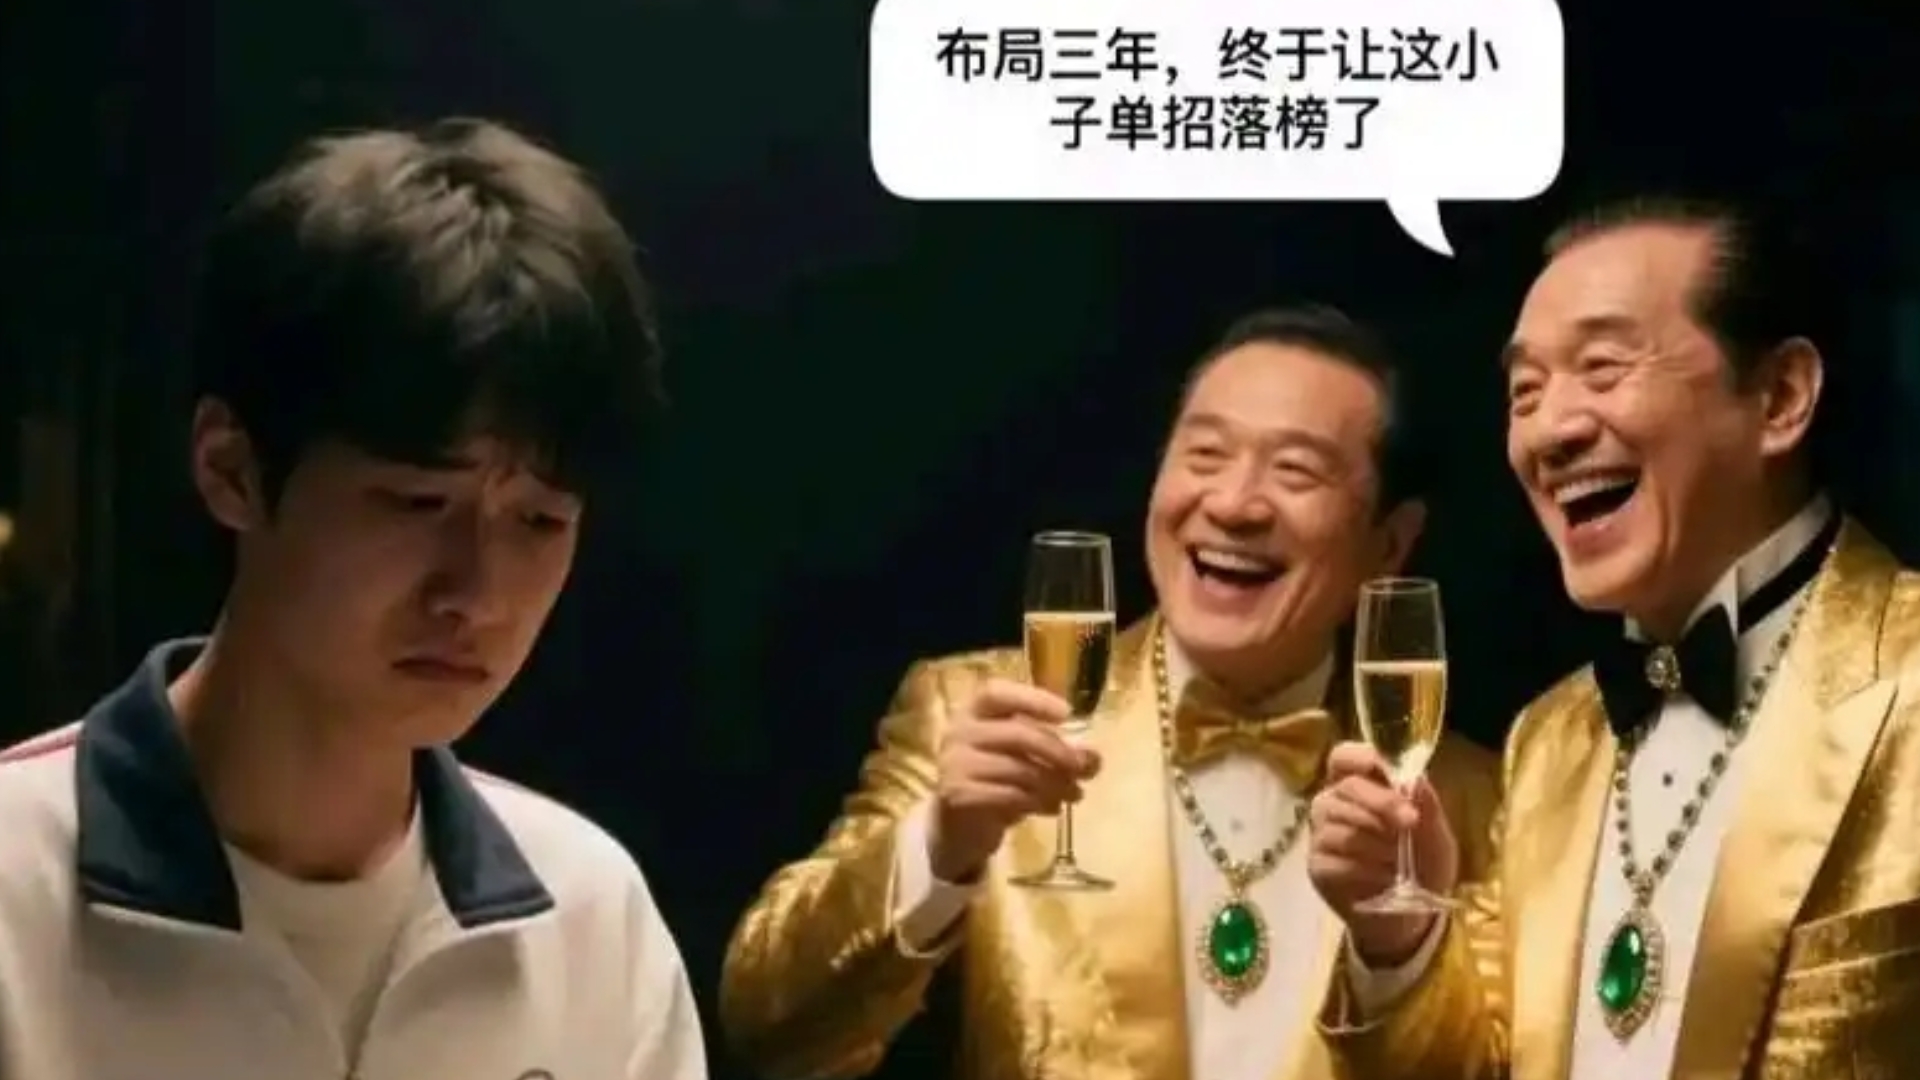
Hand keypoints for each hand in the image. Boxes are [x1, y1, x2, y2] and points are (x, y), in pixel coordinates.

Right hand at [927, 677, 1101, 881]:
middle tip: (1084, 768)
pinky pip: (1009, 795)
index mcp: (973, 711)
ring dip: (1055, 784)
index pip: (997, 693)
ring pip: (1017, 769)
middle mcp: (958, 731)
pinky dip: (1038, 803)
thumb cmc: (996, 779)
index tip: (1067, 713)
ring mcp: (954, 763)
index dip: (1032, 699)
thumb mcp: (1025, 758)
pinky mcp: (958, 795)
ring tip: (1075, 794)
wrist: (959, 824)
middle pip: (1016, 733)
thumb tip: (1093, 758)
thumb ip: (1055, 750)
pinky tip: (1053, 809)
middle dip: (1057, 751)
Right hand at [1307, 741, 1458, 964]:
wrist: (1412, 918)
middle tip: (1409, 821)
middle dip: (1381, 802)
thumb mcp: (1437, 838)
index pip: (1343, 757)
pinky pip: (1336, 859)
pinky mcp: (1317, 867)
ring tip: (1400, 862)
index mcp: (1361, 787)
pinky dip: (1366, 868)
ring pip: (1340, 825)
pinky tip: (1384, 879)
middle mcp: (1333, 804)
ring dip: (1377, 843)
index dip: (1357, 757)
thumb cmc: (1423, 867)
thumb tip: (1417, 777)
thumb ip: (1428, 807)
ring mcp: (1321, 836)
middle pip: (1345, 788)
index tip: (1380, 768)